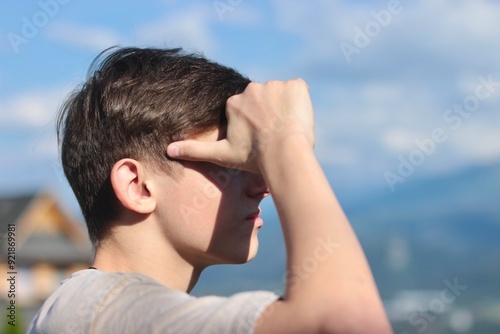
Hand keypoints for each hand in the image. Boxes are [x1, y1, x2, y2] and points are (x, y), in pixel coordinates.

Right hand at [166, 79, 314, 172]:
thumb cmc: (253, 158)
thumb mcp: (221, 155)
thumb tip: (168, 150)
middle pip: (264, 101)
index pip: (247, 111)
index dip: (256, 126)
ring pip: (281, 95)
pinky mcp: (296, 85)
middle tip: (275, 136)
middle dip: (269, 115)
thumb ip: (195, 150)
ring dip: (284, 109)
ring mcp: (275, 85)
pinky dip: (300, 101)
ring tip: (287, 131)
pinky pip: (299, 89)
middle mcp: (252, 88)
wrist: (283, 154)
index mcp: (234, 102)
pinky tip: (298, 120)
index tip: (261, 140)